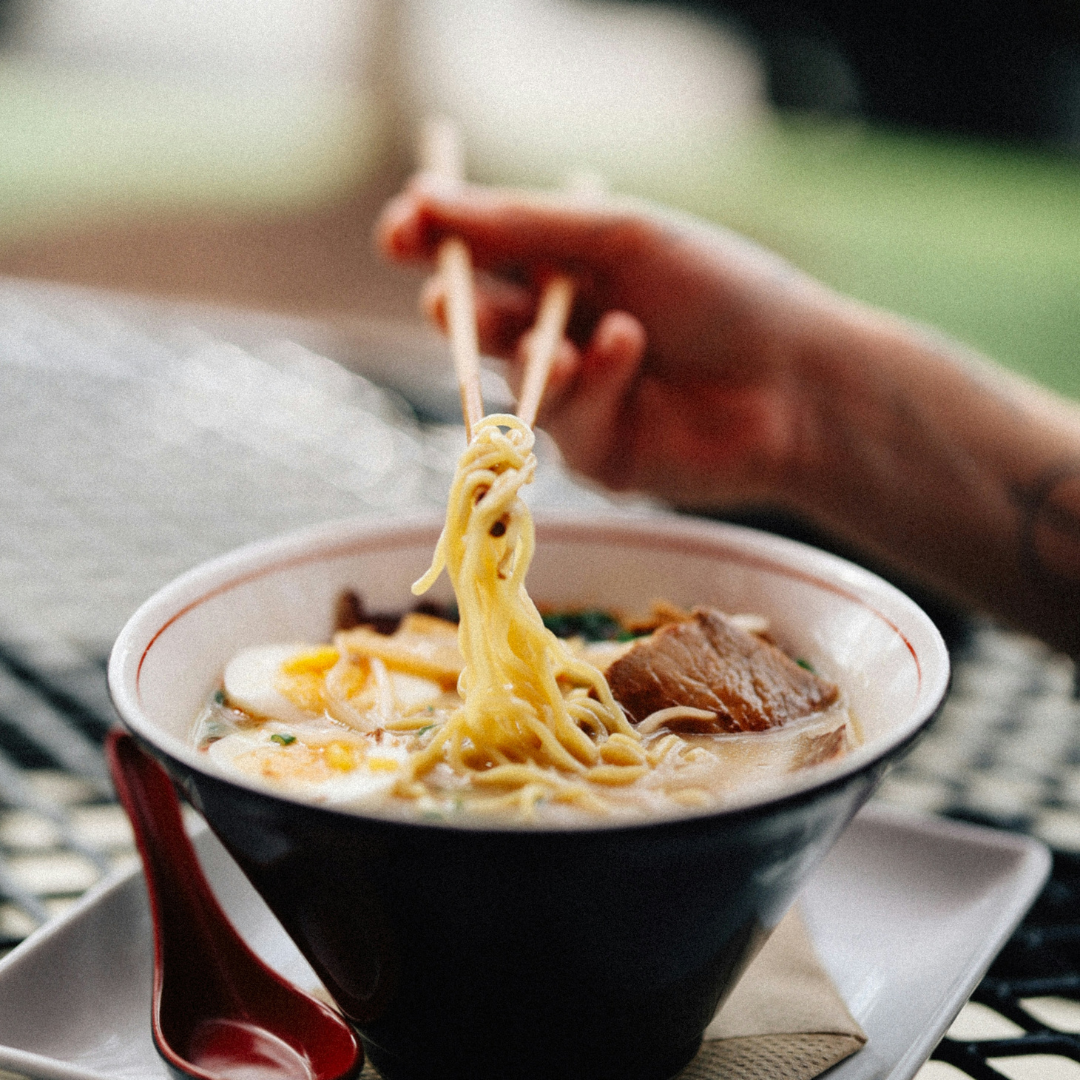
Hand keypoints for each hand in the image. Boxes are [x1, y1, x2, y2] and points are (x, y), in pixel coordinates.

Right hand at [377, 179, 830, 508]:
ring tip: (581, 336)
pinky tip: (629, 351)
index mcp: (571, 272)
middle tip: (449, 304)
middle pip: (481, 326)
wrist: (799, 382)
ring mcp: (581, 400)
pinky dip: (590, 383)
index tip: (401, 233)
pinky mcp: (598, 457)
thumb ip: (521, 227)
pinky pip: (563, 424)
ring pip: (513, 381)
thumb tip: (425, 202)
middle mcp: (567, 334)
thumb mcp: (620, 237)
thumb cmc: (724, 292)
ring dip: (534, 354)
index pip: (481, 258)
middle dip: (462, 314)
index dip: (435, 245)